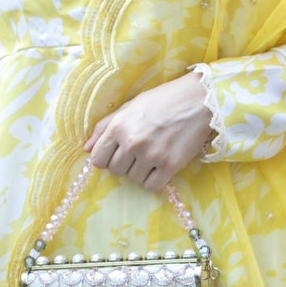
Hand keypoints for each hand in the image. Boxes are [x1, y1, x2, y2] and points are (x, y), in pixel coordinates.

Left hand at [84, 71, 212, 191]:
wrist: (198, 100)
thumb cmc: (162, 100)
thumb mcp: (129, 106)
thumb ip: (105, 127)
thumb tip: (86, 149)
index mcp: (119, 126)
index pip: (98, 159)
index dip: (104, 158)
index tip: (115, 153)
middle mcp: (133, 142)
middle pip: (115, 170)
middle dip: (123, 164)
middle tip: (137, 152)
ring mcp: (152, 156)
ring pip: (133, 179)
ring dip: (138, 172)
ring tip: (150, 156)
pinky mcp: (170, 166)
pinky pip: (151, 186)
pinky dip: (153, 180)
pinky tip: (159, 167)